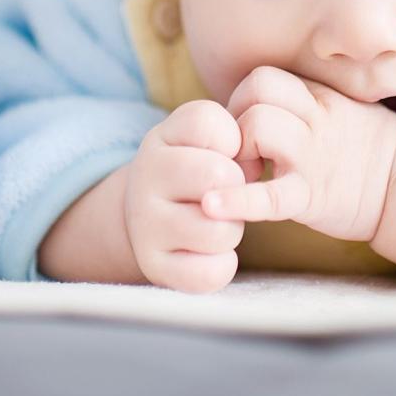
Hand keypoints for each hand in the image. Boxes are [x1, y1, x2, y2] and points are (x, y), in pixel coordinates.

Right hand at [123, 100, 246, 292]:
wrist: (149, 217)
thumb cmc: (193, 172)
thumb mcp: (203, 138)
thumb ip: (233, 133)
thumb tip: (252, 170)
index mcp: (160, 139)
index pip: (208, 122)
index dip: (232, 140)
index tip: (222, 154)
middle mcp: (144, 178)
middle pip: (223, 176)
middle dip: (238, 190)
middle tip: (224, 197)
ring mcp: (145, 225)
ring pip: (221, 230)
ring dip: (232, 230)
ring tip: (215, 224)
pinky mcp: (155, 266)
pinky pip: (210, 272)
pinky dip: (222, 265)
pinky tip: (209, 253)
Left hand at [203, 65, 395, 241]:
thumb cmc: (363, 149)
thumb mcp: (336, 110)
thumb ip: (300, 101)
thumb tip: (251, 102)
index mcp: (318, 98)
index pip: (262, 78)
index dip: (241, 100)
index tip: (242, 130)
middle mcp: (314, 120)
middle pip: (254, 93)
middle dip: (234, 121)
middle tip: (238, 152)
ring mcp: (312, 157)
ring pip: (257, 126)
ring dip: (236, 151)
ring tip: (243, 174)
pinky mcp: (311, 197)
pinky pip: (269, 196)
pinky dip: (237, 201)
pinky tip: (212, 206)